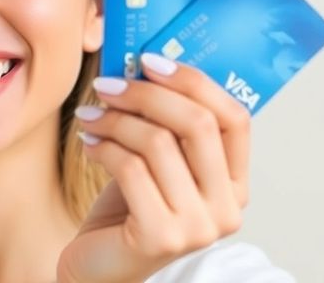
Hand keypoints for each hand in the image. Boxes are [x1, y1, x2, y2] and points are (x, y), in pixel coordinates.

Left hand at [57, 53, 250, 282]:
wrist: (98, 267)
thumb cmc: (128, 211)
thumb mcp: (157, 164)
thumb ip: (167, 126)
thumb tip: (143, 65)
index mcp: (235, 184)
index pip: (235, 119)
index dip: (195, 82)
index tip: (150, 61)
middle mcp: (227, 208)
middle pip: (197, 124)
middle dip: (146, 94)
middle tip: (106, 84)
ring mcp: (198, 227)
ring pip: (158, 143)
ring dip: (115, 119)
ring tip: (90, 114)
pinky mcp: (161, 237)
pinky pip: (131, 169)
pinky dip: (103, 146)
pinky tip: (88, 141)